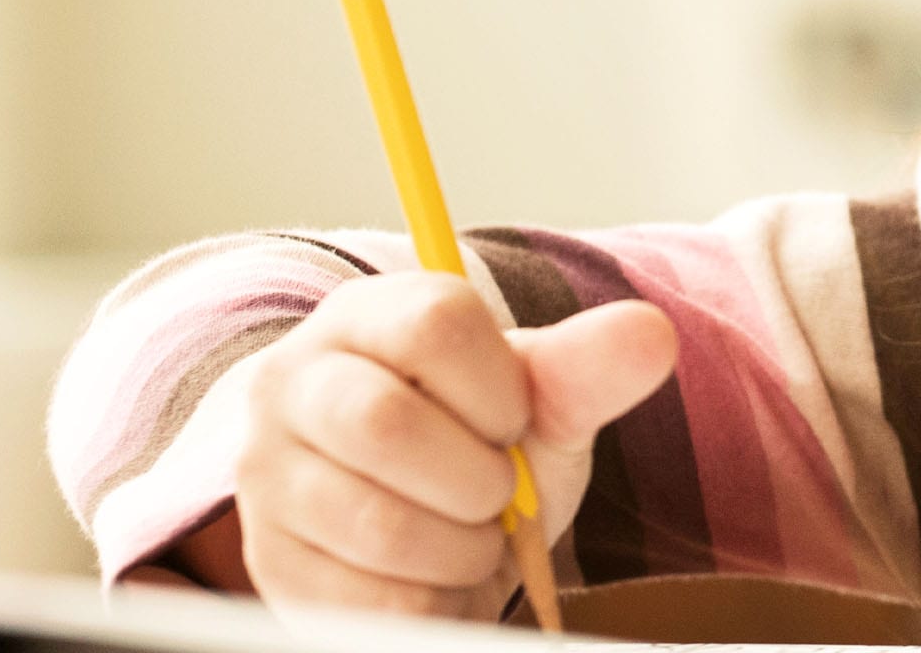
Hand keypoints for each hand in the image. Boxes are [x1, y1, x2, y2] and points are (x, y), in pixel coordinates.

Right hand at [233, 273, 677, 618]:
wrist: (424, 544)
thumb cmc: (477, 452)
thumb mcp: (539, 407)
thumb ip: (585, 371)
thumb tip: (652, 332)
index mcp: (364, 319)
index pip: (433, 324)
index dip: (499, 390)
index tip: (510, 420)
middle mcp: (292, 385)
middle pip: (387, 424)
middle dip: (478, 480)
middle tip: (493, 492)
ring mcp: (269, 477)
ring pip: (382, 525)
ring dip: (462, 549)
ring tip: (466, 535)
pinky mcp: (274, 564)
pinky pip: (373, 600)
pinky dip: (434, 601)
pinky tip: (430, 576)